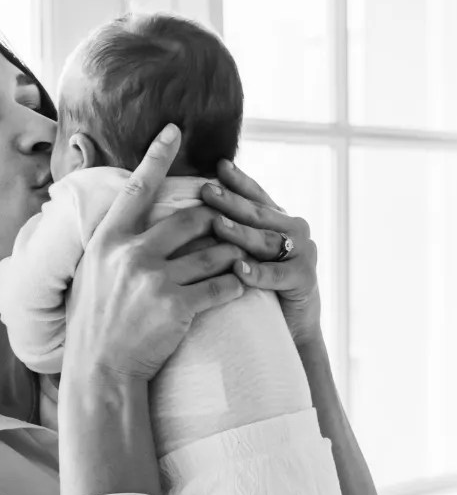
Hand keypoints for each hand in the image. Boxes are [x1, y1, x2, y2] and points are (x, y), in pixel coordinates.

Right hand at [65, 126, 245, 380]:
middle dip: (217, 217)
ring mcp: (154, 280)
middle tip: (230, 218)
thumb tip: (124, 216)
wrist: (99, 370)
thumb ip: (112, 244)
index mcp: (107, 241)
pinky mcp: (177, 307)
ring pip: (214, 252)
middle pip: (191, 218)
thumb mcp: (92, 274)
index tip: (174, 129)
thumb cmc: (95, 323)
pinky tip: (241, 286)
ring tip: (243, 256)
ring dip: (233, 253)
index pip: (137, 189)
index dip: (157, 157)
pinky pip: (222, 286)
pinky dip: (236, 284)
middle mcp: (130, 254)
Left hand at [200, 160, 321, 347]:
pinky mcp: (306, 279)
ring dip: (241, 233)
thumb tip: (189, 206)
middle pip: (258, 213)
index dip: (237, 181)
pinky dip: (258, 272)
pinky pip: (278, 274)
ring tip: (218, 225)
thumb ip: (226, 230)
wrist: (290, 327)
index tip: (217, 166)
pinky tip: (239, 269)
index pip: (254, 195)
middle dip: (231, 202)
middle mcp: (293, 230)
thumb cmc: (258, 289)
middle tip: (207, 191)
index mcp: (277, 219)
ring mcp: (303, 252)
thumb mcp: (242, 252)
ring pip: (266, 240)